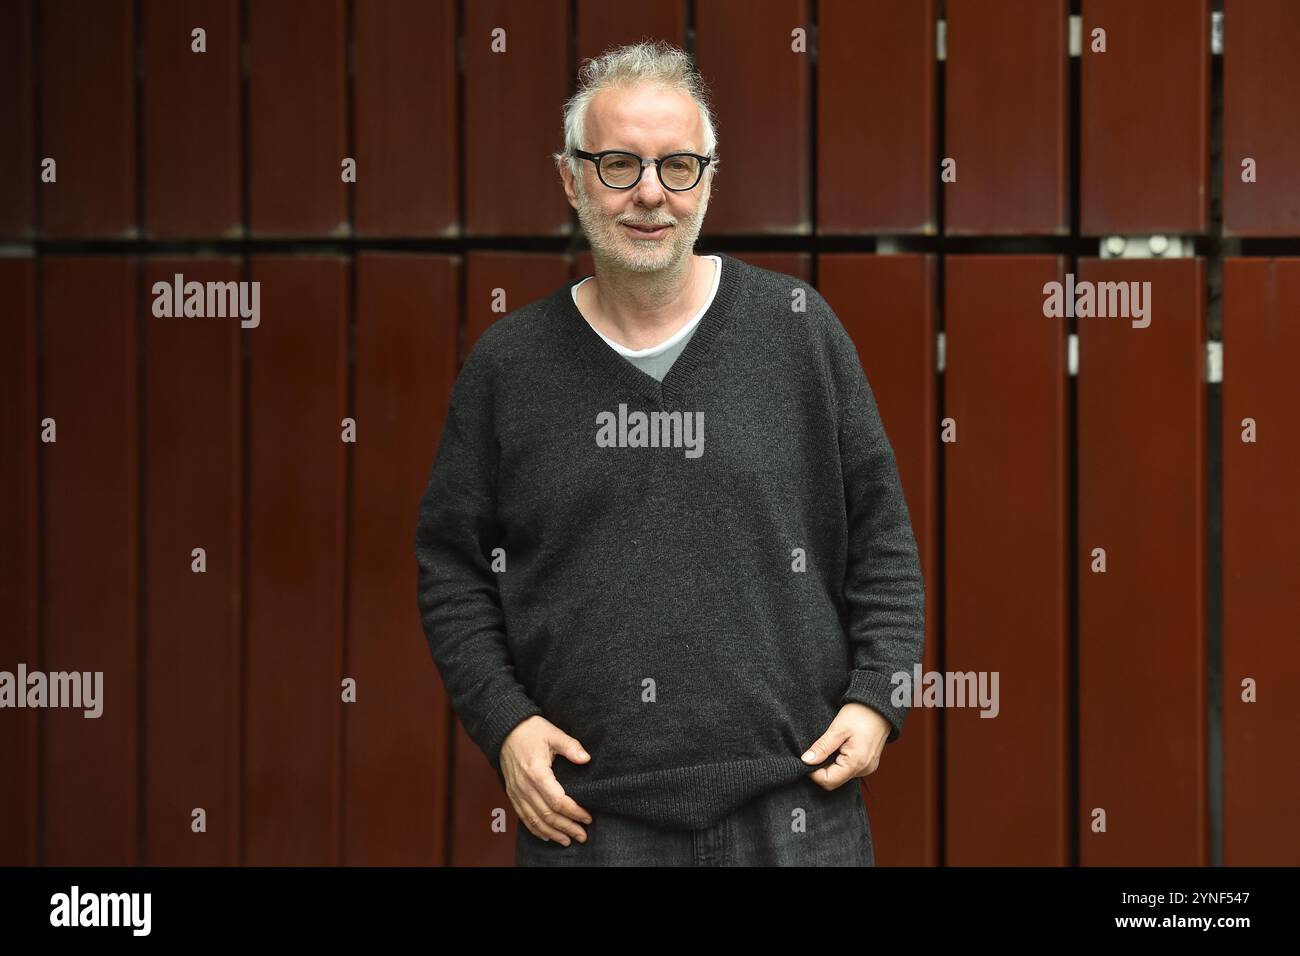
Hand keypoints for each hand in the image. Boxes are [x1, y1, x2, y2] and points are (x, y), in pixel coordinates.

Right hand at [499, 715, 593, 844]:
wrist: (505, 729)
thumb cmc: (531, 730)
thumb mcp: (553, 733)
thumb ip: (571, 746)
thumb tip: (586, 759)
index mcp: (536, 773)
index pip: (557, 801)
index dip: (574, 812)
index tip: (588, 817)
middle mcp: (525, 786)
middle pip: (547, 815)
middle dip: (567, 827)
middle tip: (583, 835)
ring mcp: (517, 792)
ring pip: (535, 820)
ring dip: (552, 833)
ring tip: (568, 841)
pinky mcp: (512, 794)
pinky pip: (523, 817)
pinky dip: (536, 829)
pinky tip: (547, 836)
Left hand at [800, 703, 889, 789]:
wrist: (880, 706)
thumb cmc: (861, 714)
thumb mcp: (838, 729)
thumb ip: (822, 748)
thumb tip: (806, 761)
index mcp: (856, 763)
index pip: (828, 781)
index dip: (813, 772)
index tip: (807, 758)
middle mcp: (863, 769)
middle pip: (834, 780)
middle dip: (821, 769)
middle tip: (817, 750)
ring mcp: (867, 767)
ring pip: (841, 775)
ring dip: (830, 764)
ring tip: (830, 745)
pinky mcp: (868, 763)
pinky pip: (849, 769)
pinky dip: (840, 761)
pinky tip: (839, 747)